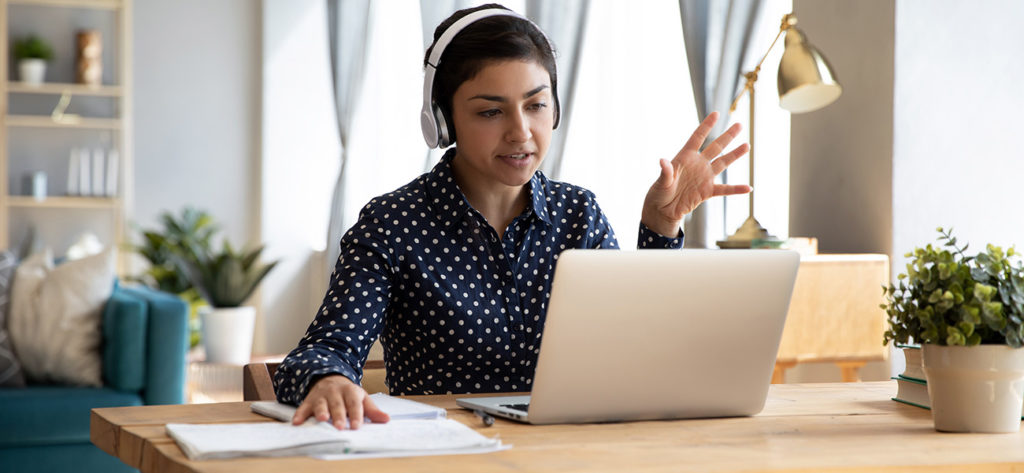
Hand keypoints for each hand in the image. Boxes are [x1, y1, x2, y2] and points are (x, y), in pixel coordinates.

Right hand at [292, 374, 389, 429]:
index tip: (357, 426)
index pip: (354, 403)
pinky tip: (297, 422)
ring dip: (321, 411)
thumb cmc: (348, 393)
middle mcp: (335, 392)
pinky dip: (300, 414)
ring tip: (322, 420)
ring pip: (321, 403)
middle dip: (339, 415)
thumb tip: (386, 419)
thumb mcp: (362, 398)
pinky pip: (304, 406)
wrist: (330, 377)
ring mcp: (321, 395)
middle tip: (340, 427)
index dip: (356, 414)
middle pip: (338, 404)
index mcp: (351, 391)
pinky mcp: (309, 399)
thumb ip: (372, 410)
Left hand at [641, 112, 751, 236]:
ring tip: (746, 146)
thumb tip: (662, 162)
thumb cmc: (659, 193)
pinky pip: (724, 189)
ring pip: (723, 163)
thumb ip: (665, 172)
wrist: (663, 210)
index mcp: (685, 157)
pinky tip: (748, 188)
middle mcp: (697, 164)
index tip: (716, 113)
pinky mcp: (707, 191)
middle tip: (739, 125)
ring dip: (734, 155)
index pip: (697, 138)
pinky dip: (736, 189)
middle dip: (727, 136)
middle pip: (715, 147)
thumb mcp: (661, 182)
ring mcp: (704, 177)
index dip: (706, 126)